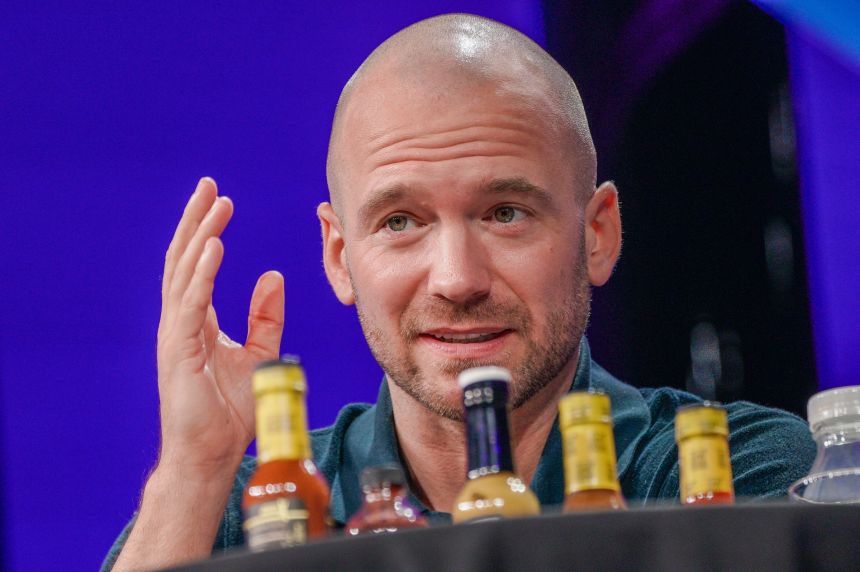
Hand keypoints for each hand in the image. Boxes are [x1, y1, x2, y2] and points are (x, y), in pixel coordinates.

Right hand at [155, 177, 283, 477]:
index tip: (220, 198)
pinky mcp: (179, 350)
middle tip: (210, 185)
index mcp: (196, 320)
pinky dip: (202, 273)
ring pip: (184, 273)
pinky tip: (214, 246)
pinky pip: (190, 304)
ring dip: (200, 236)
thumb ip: (265, 316)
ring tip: (214, 204)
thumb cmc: (232, 409)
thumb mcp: (259, 353)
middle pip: (186, 259)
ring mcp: (176, 334)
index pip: (197, 264)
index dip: (206, 230)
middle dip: (197, 220)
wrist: (214, 452)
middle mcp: (181, 321)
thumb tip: (273, 276)